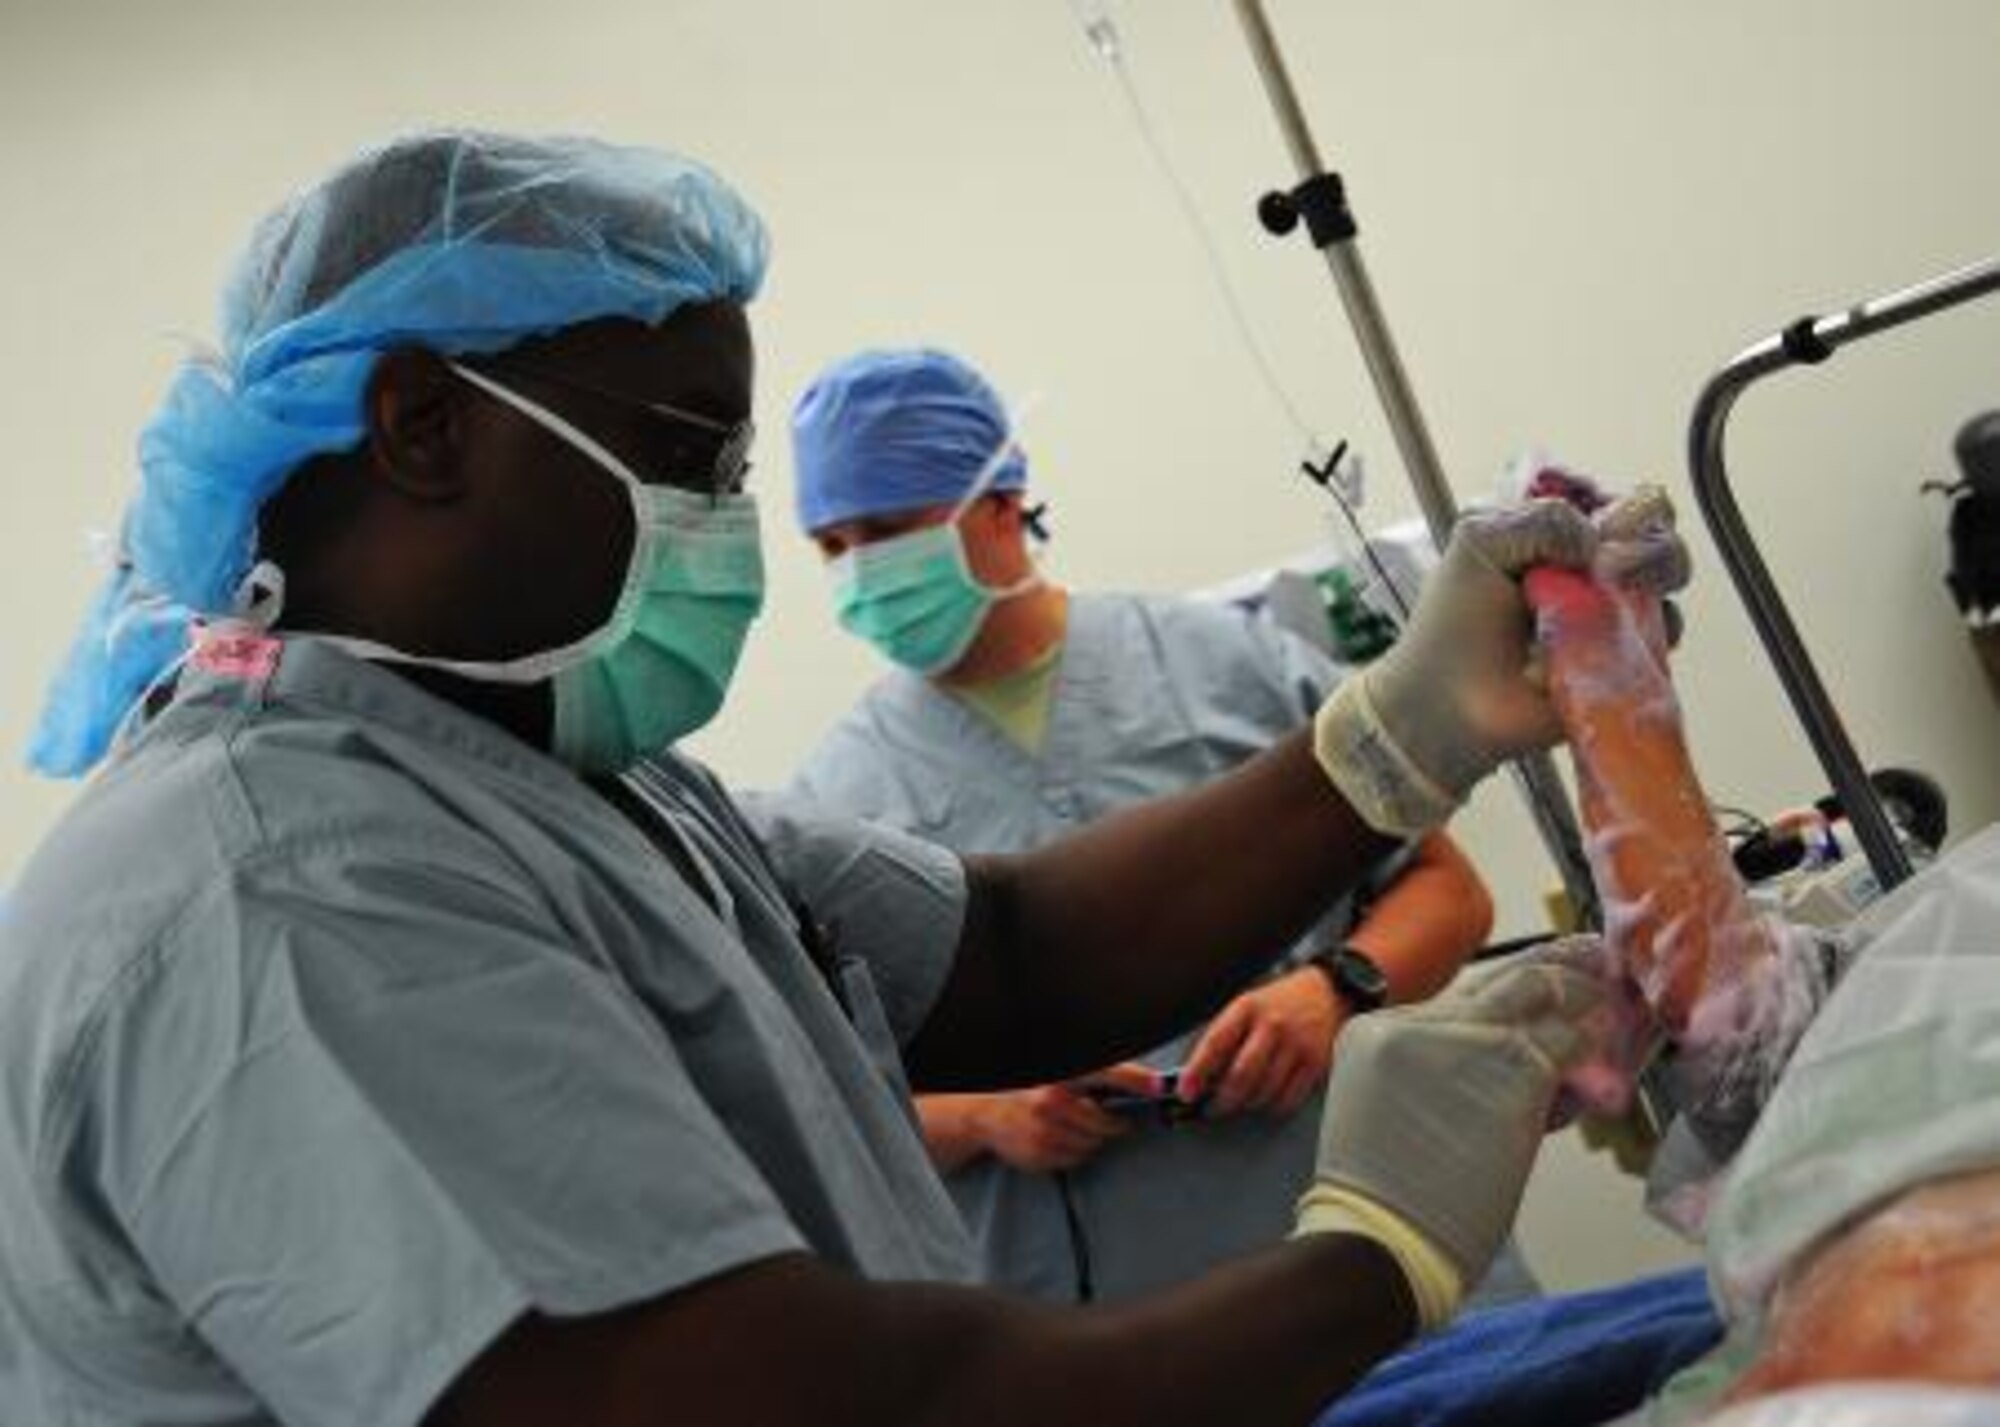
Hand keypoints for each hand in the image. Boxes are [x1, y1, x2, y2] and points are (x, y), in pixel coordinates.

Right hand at [977, 1072, 1142, 1172]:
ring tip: (1072, 1125)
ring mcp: (1044, 1131)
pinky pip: (1075, 1158)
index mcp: (1060, 1075)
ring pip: (1093, 1144)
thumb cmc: (1027, 1087)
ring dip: (1091, 1137)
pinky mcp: (1039, 1154)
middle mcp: (1051, 1101)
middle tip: (1111, 1118)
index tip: (1163, 1087)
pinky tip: (1057, 1137)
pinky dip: (1073, 1151)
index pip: (1110, 1073)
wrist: (984, 1110)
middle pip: (1106, 1122)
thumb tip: (1142, 1081)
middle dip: (1112, 1122)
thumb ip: (1095, 1075)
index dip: (1139, 1081)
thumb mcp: (1058, 1073)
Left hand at [1179, 969, 1340, 1117]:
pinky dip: (1271, 1106)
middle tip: (1210, 1108)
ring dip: (1245, 1104)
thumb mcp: (1246, 1006)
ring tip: (1238, 1102)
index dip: (1197, 1071)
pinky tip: (1265, 1099)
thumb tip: (1198, 1074)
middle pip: (1240, 1075)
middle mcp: (1272, 1025)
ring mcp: (1296, 1045)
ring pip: (1263, 1091)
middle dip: (1221, 1100)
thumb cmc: (1279, 1003)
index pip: (1215, 1043)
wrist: (1326, 992)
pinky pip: (1288, 1099)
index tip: (1185, 1091)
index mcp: (1247, 1008)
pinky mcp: (1315, 1063)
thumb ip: (1224, 1036)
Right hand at [1299, 955, 1606, 1301]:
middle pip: (1504, 978)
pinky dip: (1593, 1058)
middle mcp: (1417, 1023)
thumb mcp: (1391, 1109)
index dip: (1515, 985)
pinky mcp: (1513, 1071)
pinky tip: (1608, 1070)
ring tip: (1616, 1008)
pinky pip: (1568, 1048)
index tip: (1549, 972)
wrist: (1382, 1240)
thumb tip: (1513, 1064)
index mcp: (1378, 1032)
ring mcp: (1466, 1042)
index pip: (1464, 995)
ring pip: (1544, 998)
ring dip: (1586, 1005)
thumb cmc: (1389, 1199)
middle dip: (1558, 968)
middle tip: (1594, 960)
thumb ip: (1439, 1071)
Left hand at [1313, 489, 1688, 836]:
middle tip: (1611, 565)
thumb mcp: (1480, 543)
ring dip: (1654, 576)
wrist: (1449, 705)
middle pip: (1653, 529)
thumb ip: (1539, 520)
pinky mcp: (1625, 654)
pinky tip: (1612, 637)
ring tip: (1612, 597)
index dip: (1618, 504)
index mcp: (1556, 529)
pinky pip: (1665, 631)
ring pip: (1667, 574)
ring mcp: (1612, 608)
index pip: (1611, 494)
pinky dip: (1653, 629)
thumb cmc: (1453, 625)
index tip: (1599, 523)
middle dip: (1647, 540)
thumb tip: (1599, 540)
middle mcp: (1591, 564)